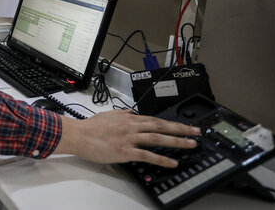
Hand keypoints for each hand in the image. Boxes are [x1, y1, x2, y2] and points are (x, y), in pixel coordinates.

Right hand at [54, 109, 199, 167]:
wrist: (79, 134)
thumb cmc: (91, 126)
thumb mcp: (109, 115)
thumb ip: (123, 114)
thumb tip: (132, 111)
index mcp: (129, 118)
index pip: (155, 120)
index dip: (171, 123)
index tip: (184, 126)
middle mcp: (132, 126)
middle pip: (160, 127)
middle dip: (180, 129)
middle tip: (196, 132)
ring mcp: (129, 138)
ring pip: (157, 138)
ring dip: (176, 141)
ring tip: (190, 144)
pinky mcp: (125, 151)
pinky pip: (147, 155)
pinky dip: (161, 158)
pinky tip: (172, 162)